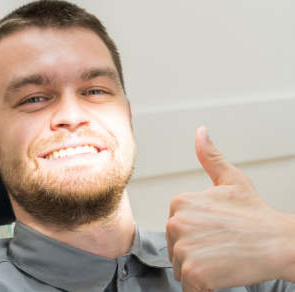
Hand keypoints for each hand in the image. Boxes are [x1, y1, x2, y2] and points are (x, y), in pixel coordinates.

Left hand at [166, 126, 292, 291]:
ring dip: (198, 269)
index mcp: (180, 203)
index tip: (215, 233)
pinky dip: (202, 286)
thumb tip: (200, 132)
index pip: (178, 229)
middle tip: (220, 246)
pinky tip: (220, 273)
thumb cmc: (255, 215)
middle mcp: (176, 223)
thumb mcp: (232, 180)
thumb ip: (210, 157)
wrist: (277, 242)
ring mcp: (183, 248)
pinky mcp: (192, 272)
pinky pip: (188, 286)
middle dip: (195, 252)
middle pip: (176, 248)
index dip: (197, 235)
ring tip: (221, 259)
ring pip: (180, 267)